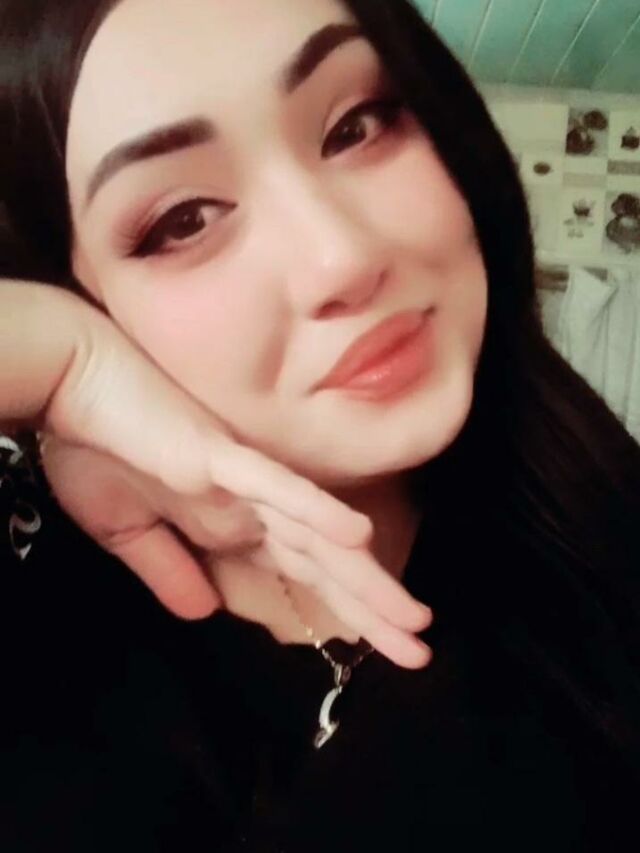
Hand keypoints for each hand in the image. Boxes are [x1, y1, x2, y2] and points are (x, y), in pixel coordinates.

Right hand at [26, 288, 431, 668]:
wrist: (74, 386)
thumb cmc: (98, 450)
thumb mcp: (126, 530)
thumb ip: (169, 571)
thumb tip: (203, 614)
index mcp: (234, 524)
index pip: (304, 573)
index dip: (345, 609)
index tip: (385, 644)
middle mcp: (253, 507)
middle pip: (326, 564)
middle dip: (374, 609)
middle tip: (421, 649)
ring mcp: (243, 482)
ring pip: (315, 535)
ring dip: (363, 577)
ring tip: (412, 619)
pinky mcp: (221, 457)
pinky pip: (276, 487)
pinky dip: (314, 511)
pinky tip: (357, 535)